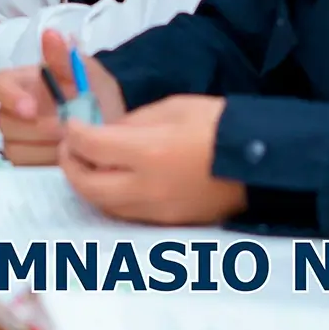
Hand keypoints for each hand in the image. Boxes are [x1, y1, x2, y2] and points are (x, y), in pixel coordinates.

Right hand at [0, 29, 125, 164]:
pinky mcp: (25, 159)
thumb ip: (65, 56)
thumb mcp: (85, 71)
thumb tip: (51, 34)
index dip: (10, 97)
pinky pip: (24, 165)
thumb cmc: (94, 90)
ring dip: (44, 146)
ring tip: (72, 141)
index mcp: (22, 82)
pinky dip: (46, 162)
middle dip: (37, 128)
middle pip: (5, 121)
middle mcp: (13, 108)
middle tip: (67, 129)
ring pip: (15, 146)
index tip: (31, 108)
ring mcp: (16, 136)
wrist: (111, 121)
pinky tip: (68, 154)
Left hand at [59, 95, 246, 225]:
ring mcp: (156, 210)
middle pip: (88, 185)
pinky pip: (125, 213)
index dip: (75, 133)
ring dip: (87, 184)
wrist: (259, 159)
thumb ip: (134, 121)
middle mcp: (147, 187)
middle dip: (71, 164)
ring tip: (87, 164)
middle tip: (70, 147)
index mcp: (148, 152)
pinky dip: (109, 197)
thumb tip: (106, 131)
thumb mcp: (173, 107)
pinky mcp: (167, 222)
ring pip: (103, 205)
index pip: (92, 146)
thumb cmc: (219, 125)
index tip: (72, 123)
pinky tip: (112, 180)